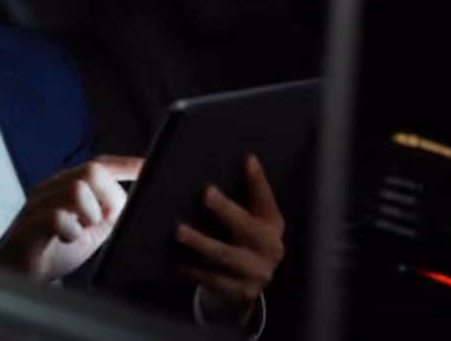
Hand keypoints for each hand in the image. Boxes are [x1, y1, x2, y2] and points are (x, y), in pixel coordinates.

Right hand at [0, 155, 142, 281]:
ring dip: (90, 214)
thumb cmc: (48, 250)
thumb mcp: (88, 233)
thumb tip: (128, 207)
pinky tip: (67, 239)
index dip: (125, 164)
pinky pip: (59, 216)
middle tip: (105, 219)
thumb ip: (107, 217)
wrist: (14, 274)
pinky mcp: (32, 222)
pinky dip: (71, 231)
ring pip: (77, 189)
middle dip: (109, 195)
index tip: (147, 166)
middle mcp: (53, 187)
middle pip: (92, 169)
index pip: (100, 164)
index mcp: (66, 186)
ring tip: (82, 230)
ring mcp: (40, 203)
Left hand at [175, 154, 285, 327]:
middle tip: (207, 193)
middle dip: (226, 209)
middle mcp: (269, 247)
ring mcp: (257, 272)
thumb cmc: (238, 243)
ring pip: (226, 255)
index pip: (266, 199)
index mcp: (271, 224)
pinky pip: (214, 279)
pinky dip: (195, 269)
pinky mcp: (241, 291)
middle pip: (247, 227)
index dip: (258, 180)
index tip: (247, 160)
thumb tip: (198, 167)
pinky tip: (179, 260)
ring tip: (180, 231)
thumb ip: (234, 198)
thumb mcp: (245, 221)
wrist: (243, 289)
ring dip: (201, 242)